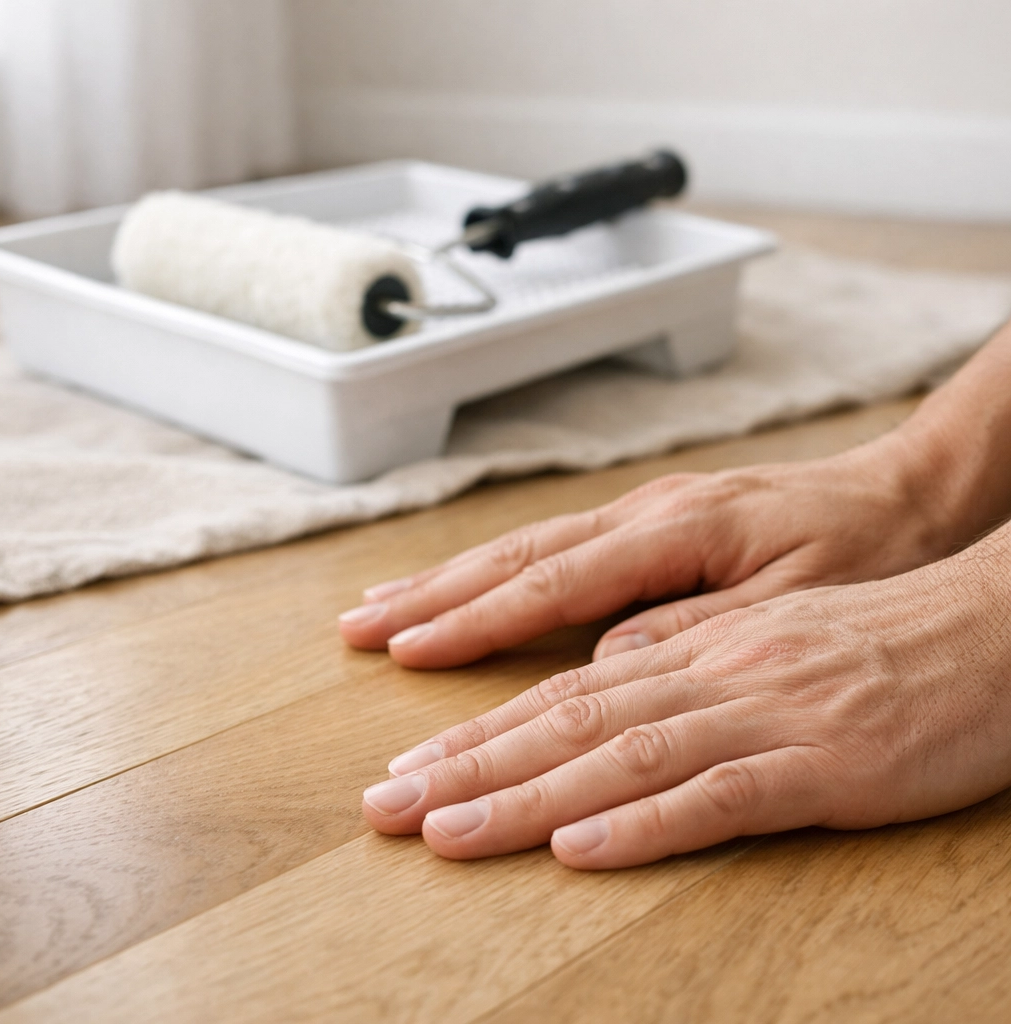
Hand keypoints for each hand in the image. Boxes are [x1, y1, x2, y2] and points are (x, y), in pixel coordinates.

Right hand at [339, 433, 954, 668]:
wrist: (909, 492)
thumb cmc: (866, 547)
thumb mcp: (800, 601)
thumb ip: (701, 630)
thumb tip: (608, 660)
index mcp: (675, 531)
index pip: (553, 583)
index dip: (476, 619)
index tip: (408, 649)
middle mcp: (644, 514)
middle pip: (517, 558)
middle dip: (431, 596)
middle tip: (357, 627)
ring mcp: (643, 513)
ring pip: (526, 548)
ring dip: (449, 580)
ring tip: (381, 608)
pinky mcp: (652, 524)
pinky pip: (557, 549)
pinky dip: (499, 574)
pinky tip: (467, 590)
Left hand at [361, 527, 1010, 867]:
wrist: (987, 626)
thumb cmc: (874, 633)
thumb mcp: (764, 630)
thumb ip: (681, 648)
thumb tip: (606, 670)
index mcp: (693, 643)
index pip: (562, 686)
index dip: (477, 726)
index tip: (407, 762)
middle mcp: (710, 670)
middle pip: (567, 718)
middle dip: (466, 763)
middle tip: (384, 805)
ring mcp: (764, 713)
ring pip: (622, 753)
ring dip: (527, 796)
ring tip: (445, 832)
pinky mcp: (825, 763)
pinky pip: (721, 794)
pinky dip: (644, 822)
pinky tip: (580, 848)